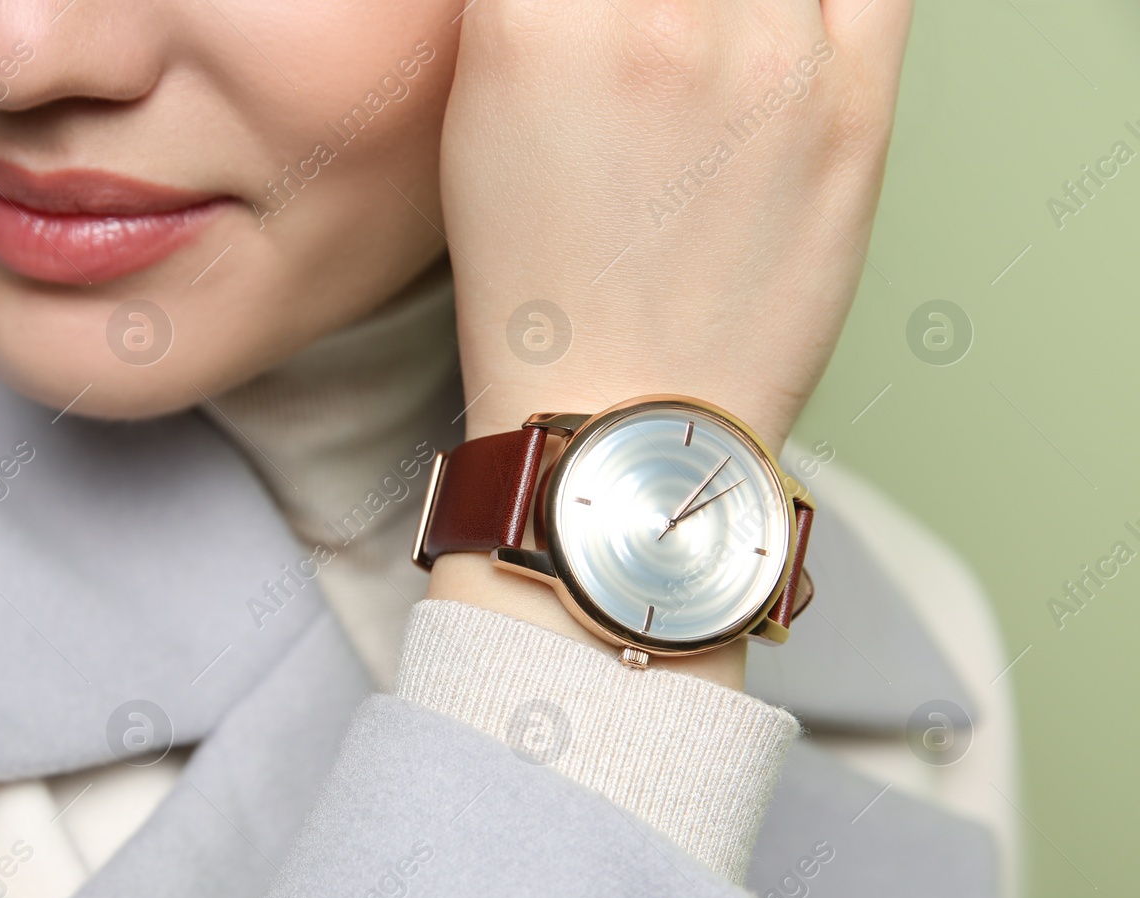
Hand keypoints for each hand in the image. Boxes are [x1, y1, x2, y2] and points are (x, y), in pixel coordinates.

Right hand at [428, 0, 911, 682]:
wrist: (626, 418)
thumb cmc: (540, 289)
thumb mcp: (477, 118)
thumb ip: (526, 5)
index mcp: (535, 20)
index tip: (596, 17)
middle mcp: (659, 16)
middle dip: (657, 2)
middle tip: (648, 41)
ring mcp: (772, 57)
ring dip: (730, 5)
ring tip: (705, 49)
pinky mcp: (857, 101)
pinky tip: (779, 31)